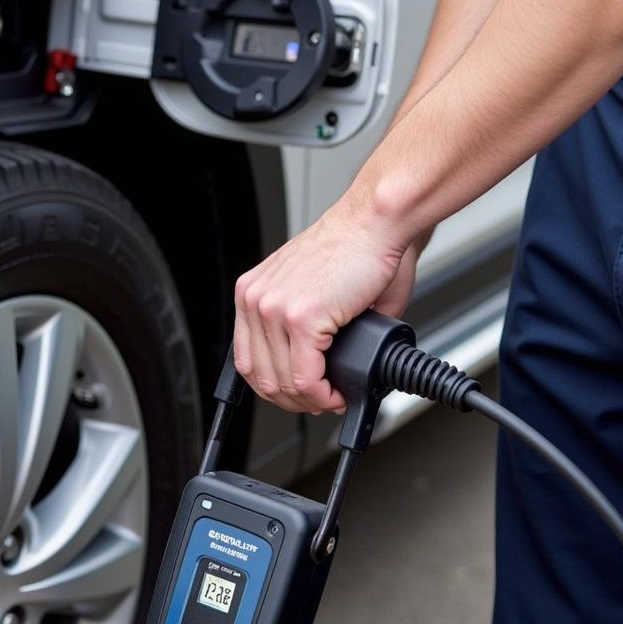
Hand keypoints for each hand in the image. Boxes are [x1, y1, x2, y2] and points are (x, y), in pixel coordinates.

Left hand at [233, 205, 420, 413]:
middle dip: (292, 400)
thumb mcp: (312, 292)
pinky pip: (305, 378)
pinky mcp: (301, 318)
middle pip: (260, 376)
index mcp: (253, 293)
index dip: (275, 387)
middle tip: (320, 401)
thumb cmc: (356, 249)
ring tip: (332, 397)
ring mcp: (274, 309)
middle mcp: (255, 299)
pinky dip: (323, 394)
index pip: (247, 359)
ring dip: (310, 401)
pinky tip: (337, 392)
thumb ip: (307, 330)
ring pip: (282, 382)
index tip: (299, 394)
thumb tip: (321, 369)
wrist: (375, 223)